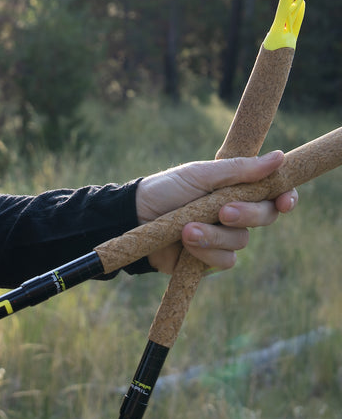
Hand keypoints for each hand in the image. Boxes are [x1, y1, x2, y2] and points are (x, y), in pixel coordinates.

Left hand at [135, 151, 297, 273]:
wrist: (133, 216)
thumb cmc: (166, 189)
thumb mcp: (200, 175)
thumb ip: (239, 170)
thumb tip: (279, 158)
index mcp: (236, 188)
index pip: (273, 194)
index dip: (285, 198)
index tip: (285, 201)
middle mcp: (235, 213)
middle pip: (265, 217)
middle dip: (247, 214)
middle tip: (223, 212)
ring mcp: (223, 237)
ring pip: (241, 241)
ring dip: (214, 235)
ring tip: (187, 228)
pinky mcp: (210, 258)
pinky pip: (225, 260)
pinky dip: (206, 251)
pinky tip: (185, 242)